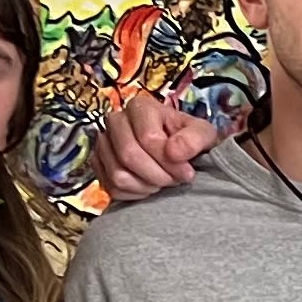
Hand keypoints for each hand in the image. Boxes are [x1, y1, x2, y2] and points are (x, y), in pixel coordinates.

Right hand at [99, 89, 226, 198]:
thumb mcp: (203, 134)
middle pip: (129, 156)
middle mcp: (116, 120)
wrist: (176, 150)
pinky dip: (134, 194)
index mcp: (141, 107)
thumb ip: (195, 139)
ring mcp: (103, 143)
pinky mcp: (98, 164)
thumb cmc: (188, 140)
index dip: (170, 162)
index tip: (187, 172)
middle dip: (157, 175)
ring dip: (146, 186)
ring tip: (163, 182)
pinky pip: (111, 187)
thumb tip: (174, 152)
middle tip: (174, 180)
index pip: (149, 138)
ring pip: (118, 175)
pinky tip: (149, 186)